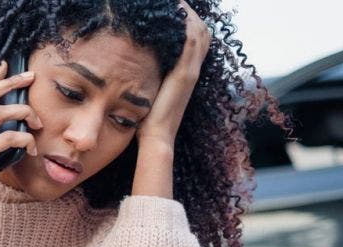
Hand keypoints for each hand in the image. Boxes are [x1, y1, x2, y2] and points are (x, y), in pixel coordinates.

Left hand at [135, 0, 210, 148]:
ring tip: (175, 3)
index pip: (197, 39)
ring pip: (199, 32)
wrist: (157, 137)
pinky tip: (176, 13)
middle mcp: (192, 69)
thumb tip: (139, 61)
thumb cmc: (150, 119)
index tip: (175, 10)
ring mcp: (190, 71)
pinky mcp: (185, 74)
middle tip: (175, 3)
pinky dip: (185, 24)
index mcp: (187, 72)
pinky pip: (190, 42)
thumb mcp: (153, 90)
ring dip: (188, 14)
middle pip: (202, 31)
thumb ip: (153, 75)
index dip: (190, 22)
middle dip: (190, 14)